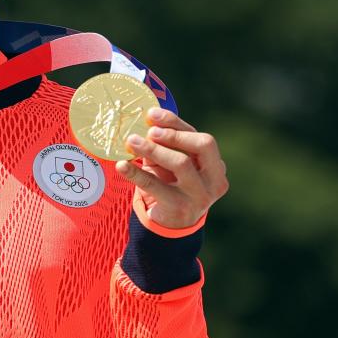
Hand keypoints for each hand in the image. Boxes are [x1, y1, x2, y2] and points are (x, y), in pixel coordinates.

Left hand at [116, 108, 228, 229]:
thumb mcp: (172, 163)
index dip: (176, 123)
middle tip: (149, 131)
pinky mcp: (180, 208)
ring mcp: (200, 195)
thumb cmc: (172, 184)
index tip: (152, 113)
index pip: (202, 138)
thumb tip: (147, 117)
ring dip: (154, 149)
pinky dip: (136, 173)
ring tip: (131, 142)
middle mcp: (214, 179)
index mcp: (215, 165)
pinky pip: (155, 186)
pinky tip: (122, 165)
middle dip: (174, 134)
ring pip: (181, 163)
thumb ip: (166, 143)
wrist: (172, 224)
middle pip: (203, 145)